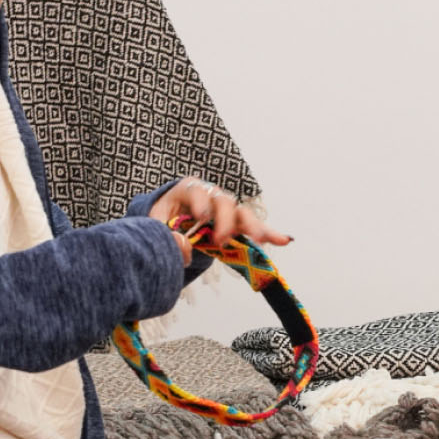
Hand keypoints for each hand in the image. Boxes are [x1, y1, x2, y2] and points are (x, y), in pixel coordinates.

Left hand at [148, 178, 290, 265]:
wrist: (169, 222)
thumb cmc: (161, 220)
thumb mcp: (154, 225)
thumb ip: (164, 236)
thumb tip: (183, 249)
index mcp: (188, 189)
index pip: (196, 191)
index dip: (200, 203)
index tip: (201, 217)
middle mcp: (211, 196)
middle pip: (223, 202)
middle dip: (225, 220)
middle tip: (222, 238)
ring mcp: (226, 210)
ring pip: (242, 214)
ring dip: (252, 226)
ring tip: (261, 240)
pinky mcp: (236, 224)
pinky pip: (253, 228)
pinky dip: (269, 233)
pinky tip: (284, 240)